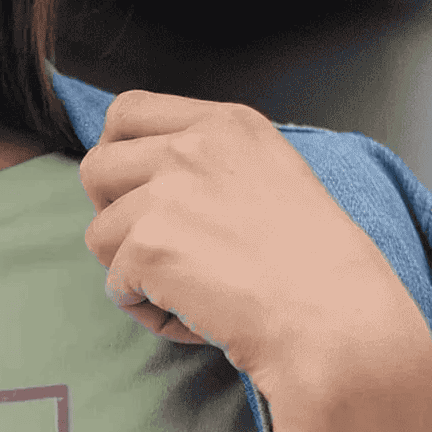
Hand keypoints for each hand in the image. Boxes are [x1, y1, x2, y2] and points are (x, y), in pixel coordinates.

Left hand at [79, 92, 423, 399]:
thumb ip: (211, 165)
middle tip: (152, 250)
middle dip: (111, 213)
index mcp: (226, 124)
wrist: (334, 318)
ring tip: (188, 292)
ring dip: (132, 271)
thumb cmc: (317, 267)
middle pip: (97, 168)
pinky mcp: (147, 247)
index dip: (119, 158)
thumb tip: (150, 181)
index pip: (127, 113)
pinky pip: (115, 287)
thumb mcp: (272, 176)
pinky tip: (195, 317)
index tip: (134, 194)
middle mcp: (191, 148)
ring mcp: (165, 195)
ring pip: (99, 234)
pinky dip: (147, 311)